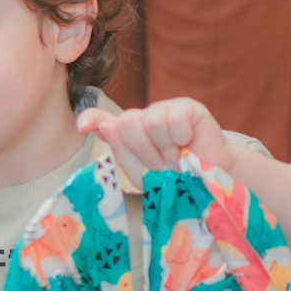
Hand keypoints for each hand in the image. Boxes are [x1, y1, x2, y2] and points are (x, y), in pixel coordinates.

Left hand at [77, 99, 233, 190]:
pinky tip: (189, 144)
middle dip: (144, 151)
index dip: (90, 119)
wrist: (210, 183)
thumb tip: (105, 124)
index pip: (101, 119)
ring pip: (152, 122)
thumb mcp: (142, 173)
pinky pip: (175, 119)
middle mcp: (143, 118)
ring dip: (166, 149)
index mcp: (127, 134)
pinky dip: (182, 138)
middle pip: (126, 122)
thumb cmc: (174, 180)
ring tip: (176, 159)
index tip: (81, 126)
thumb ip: (122, 151)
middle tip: (160, 165)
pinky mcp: (188, 107)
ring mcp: (165, 109)